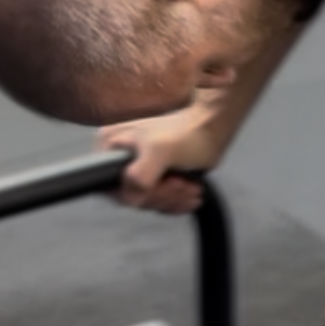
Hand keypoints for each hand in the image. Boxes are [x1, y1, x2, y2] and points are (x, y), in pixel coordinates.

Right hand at [98, 99, 231, 213]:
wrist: (214, 125)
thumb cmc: (189, 132)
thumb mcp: (160, 150)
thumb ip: (139, 175)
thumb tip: (131, 197)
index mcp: (110, 144)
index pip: (112, 186)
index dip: (140, 194)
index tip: (166, 184)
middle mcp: (118, 155)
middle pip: (132, 195)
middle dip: (162, 195)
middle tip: (183, 185)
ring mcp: (136, 165)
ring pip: (148, 199)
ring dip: (173, 199)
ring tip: (191, 187)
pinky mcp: (153, 173)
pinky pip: (159, 199)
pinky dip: (177, 200)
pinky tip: (191, 191)